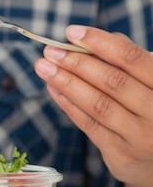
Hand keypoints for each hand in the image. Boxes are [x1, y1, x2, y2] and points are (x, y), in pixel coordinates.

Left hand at [35, 25, 152, 186]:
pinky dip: (68, 104)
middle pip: (112, 82)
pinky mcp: (121, 154)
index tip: (71, 32)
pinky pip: (89, 125)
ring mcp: (141, 136)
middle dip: (76, 63)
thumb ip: (126, 61)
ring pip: (98, 105)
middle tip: (50, 51)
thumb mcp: (149, 82)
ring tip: (44, 67)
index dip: (100, 43)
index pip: (133, 59)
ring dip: (66, 83)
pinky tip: (53, 89)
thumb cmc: (149, 108)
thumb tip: (89, 41)